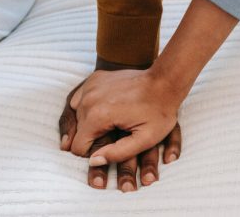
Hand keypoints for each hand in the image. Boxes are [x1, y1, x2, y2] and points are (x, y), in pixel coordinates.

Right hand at [59, 56, 180, 191]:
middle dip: (91, 137)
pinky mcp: (94, 78)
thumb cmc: (158, 112)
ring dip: (87, 122)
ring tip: (109, 122)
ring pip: (76, 114)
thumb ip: (117, 153)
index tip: (108, 149)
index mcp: (98, 115)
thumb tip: (93, 161)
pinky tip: (102, 108)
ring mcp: (90, 85)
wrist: (163, 82)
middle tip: (113, 134)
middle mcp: (89, 99)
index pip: (77, 146)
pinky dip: (86, 106)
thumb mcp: (144, 140)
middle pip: (77, 131)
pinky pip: (79, 98)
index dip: (92, 153)